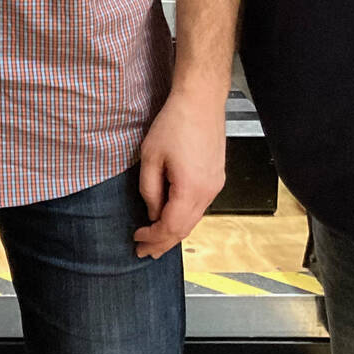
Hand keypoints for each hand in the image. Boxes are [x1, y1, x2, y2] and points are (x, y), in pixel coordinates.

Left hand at [134, 85, 226, 258]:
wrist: (201, 101)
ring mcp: (215, 185)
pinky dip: (184, 217)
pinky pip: (199, 206)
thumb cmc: (175, 123)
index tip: (137, 241)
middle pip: (185, 229)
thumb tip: (152, 212)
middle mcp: (208, 192)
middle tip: (145, 252)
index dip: (152, 238)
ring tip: (156, 240)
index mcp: (190, 189)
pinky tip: (171, 217)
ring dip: (174, 231)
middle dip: (163, 243)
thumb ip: (149, 190)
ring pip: (194, 219)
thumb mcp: (150, 157)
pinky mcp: (216, 177)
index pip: (170, 227)